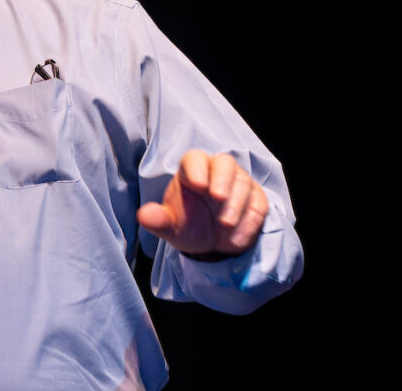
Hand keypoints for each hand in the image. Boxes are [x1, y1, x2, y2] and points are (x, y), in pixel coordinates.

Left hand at [137, 149, 267, 256]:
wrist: (211, 243)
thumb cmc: (188, 225)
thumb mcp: (171, 227)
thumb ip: (158, 220)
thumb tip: (143, 215)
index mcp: (191, 172)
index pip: (194, 159)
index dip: (197, 168)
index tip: (198, 185)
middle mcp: (216, 171)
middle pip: (224, 163)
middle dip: (223, 180)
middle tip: (218, 199)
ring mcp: (238, 183)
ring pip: (243, 182)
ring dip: (236, 205)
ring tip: (225, 226)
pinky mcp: (255, 198)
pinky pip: (258, 203)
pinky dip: (250, 220)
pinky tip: (236, 238)